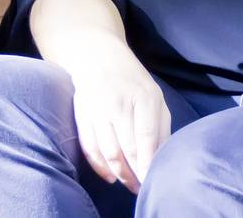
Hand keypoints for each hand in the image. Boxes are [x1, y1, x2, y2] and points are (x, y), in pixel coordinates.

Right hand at [66, 42, 170, 193]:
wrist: (96, 55)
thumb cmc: (131, 80)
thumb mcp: (154, 95)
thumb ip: (160, 126)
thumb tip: (161, 159)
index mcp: (143, 96)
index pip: (146, 136)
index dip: (148, 162)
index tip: (152, 181)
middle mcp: (118, 102)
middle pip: (128, 147)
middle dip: (136, 173)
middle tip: (143, 188)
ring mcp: (97, 108)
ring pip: (108, 151)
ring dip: (120, 173)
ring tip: (130, 185)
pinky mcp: (81, 115)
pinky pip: (90, 147)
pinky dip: (99, 166)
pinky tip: (110, 176)